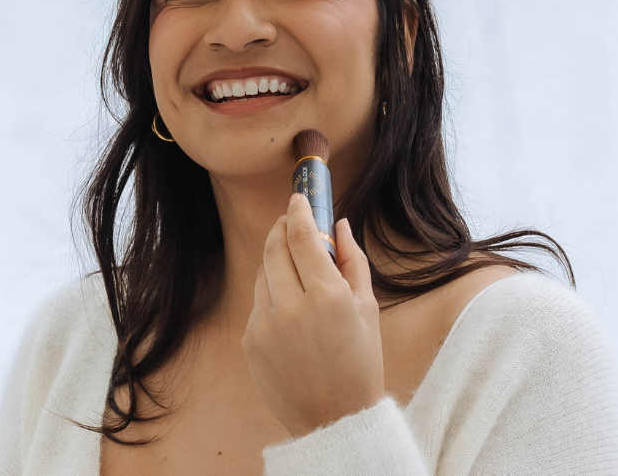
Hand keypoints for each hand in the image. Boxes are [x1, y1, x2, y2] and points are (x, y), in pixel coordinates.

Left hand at [241, 193, 385, 437]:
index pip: (302, 235)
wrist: (334, 419)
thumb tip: (339, 224)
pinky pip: (258, 303)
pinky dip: (272, 294)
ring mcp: (266, 324)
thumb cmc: (359, 363)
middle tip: (290, 219)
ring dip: (276, 261)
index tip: (298, 198)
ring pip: (263, 273)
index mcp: (327, 296)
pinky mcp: (250, 340)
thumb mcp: (367, 309)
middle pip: (275, 247)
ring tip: (296, 267)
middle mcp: (292, 307)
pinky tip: (290, 307)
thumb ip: (352, 261)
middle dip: (281, 228)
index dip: (298, 211)